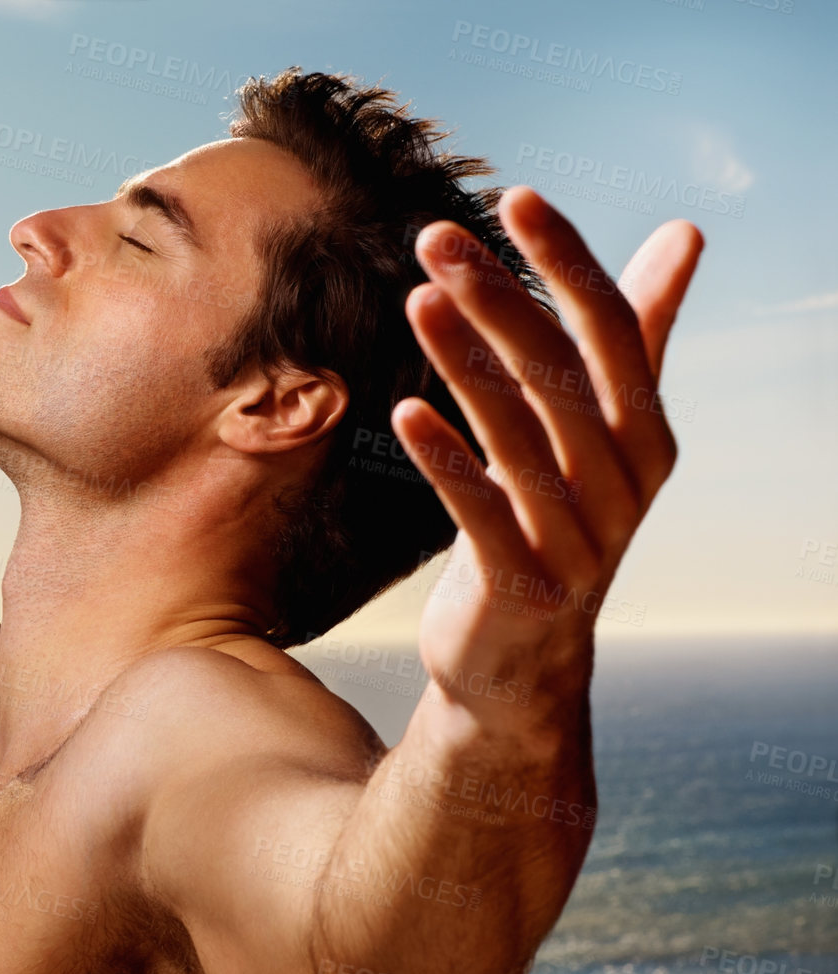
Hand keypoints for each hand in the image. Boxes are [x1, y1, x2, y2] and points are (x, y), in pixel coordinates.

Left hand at [398, 186, 702, 721]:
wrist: (522, 662)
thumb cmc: (555, 522)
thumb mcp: (601, 433)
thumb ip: (638, 337)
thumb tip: (686, 231)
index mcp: (647, 435)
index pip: (613, 328)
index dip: (566, 260)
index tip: (516, 195)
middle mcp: (623, 484)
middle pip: (561, 372)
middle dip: (499, 297)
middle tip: (436, 236)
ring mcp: (576, 538)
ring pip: (518, 434)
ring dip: (464, 361)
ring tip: (416, 296)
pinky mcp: (522, 584)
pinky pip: (480, 512)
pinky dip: (446, 461)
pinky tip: (403, 412)